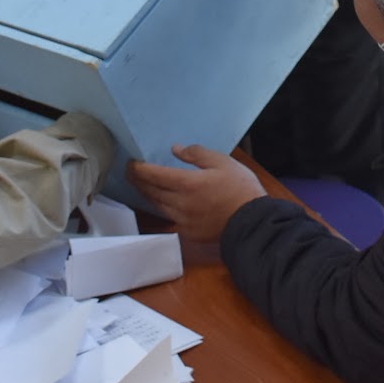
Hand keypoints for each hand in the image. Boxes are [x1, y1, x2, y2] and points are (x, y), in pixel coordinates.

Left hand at [128, 144, 266, 242]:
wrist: (252, 222)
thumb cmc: (240, 188)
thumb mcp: (223, 162)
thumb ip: (197, 154)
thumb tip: (176, 150)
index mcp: (187, 184)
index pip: (153, 175)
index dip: (138, 168)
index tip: (131, 162)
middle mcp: (179, 203)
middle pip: (151, 191)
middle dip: (138, 180)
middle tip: (131, 172)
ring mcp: (182, 220)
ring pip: (157, 205)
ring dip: (147, 194)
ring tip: (142, 185)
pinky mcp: (188, 232)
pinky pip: (169, 217)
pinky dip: (162, 206)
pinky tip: (162, 202)